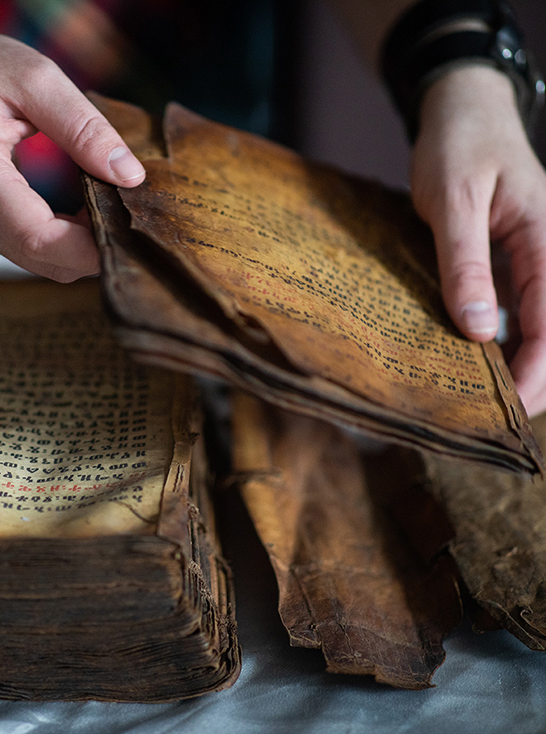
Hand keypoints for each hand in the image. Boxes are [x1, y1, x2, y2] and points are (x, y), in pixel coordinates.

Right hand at [0, 21, 144, 281]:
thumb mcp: (33, 78)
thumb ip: (82, 127)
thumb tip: (129, 176)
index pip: (36, 237)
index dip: (88, 248)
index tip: (131, 232)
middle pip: (45, 259)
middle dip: (95, 247)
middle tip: (131, 210)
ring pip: (43, 262)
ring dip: (82, 244)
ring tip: (107, 200)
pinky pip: (35, 252)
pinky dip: (67, 239)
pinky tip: (83, 206)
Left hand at [410, 65, 545, 415]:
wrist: (461, 112)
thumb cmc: (458, 147)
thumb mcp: (453, 201)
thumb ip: (465, 262)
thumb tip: (478, 329)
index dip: (538, 371)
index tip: (513, 410)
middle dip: (533, 378)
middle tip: (496, 421)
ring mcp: (530, 258)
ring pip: (536, 324)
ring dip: (517, 363)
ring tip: (484, 402)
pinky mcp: (509, 260)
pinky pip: (515, 308)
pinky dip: (499, 338)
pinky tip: (474, 360)